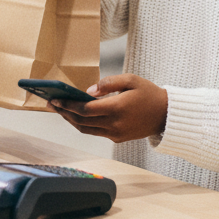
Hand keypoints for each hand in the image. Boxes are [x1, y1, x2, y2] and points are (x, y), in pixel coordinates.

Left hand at [49, 74, 168, 142]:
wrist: (166, 114)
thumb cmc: (149, 94)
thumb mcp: (132, 80)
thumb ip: (109, 83)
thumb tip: (88, 91)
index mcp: (117, 108)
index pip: (85, 109)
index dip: (68, 105)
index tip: (56, 99)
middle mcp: (114, 123)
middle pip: (81, 120)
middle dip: (64, 112)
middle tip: (52, 104)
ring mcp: (115, 133)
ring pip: (85, 129)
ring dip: (71, 120)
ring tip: (61, 111)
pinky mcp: (117, 138)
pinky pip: (95, 132)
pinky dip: (83, 124)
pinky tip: (78, 116)